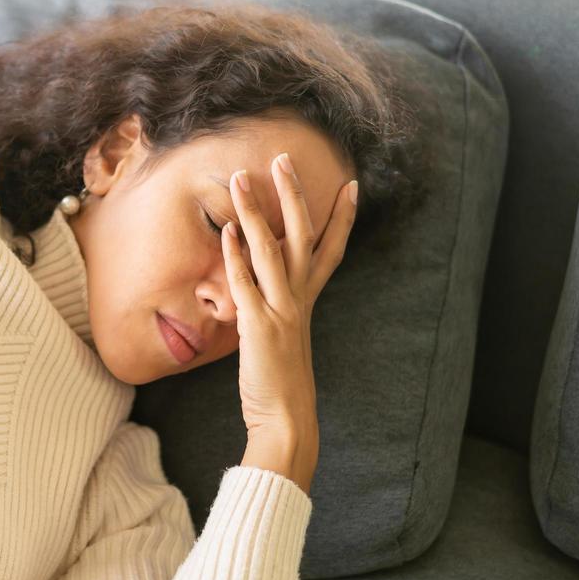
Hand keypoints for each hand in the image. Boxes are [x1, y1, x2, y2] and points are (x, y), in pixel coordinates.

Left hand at [222, 153, 356, 441]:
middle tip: (284, 159)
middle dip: (294, 196)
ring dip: (255, 212)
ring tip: (241, 178)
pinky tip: (227, 231)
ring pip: (271, 250)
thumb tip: (260, 292)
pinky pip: (247, 284)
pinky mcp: (259, 326)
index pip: (331, 251)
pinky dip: (237, 256)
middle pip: (303, 236)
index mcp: (307, 302)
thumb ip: (276, 311)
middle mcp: (299, 301)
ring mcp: (281, 311)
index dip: (342, 218)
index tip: (352, 185)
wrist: (288, 421)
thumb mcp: (283, 339)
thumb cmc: (281, 384)